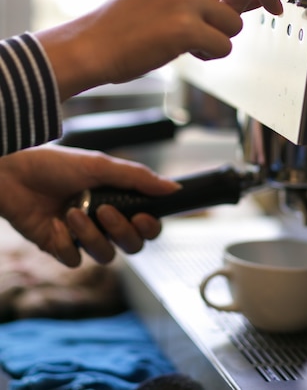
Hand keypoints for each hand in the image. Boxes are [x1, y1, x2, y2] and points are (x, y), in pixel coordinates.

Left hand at [0, 144, 178, 267]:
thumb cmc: (56, 164)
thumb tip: (174, 188)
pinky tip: (54, 225)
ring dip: (90, 235)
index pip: (146, 224)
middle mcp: (103, 220)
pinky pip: (74, 260)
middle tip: (105, 211)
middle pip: (132, 245)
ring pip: (105, 255)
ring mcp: (82, 235)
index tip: (143, 217)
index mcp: (117, 199)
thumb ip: (137, 178)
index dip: (150, 227)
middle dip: (122, 232)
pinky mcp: (59, 247)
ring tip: (71, 212)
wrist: (14, 174)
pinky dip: (66, 244)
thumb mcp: (100, 165)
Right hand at [37, 0, 281, 99]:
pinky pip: (223, 46)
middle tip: (223, 25)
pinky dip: (210, 53)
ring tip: (189, 38)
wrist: (94, 42)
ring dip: (219, 36)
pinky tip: (185, 49)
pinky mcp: (185, 28)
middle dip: (243, 12)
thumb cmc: (129, 16)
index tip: (272, 2)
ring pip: (235, 22)